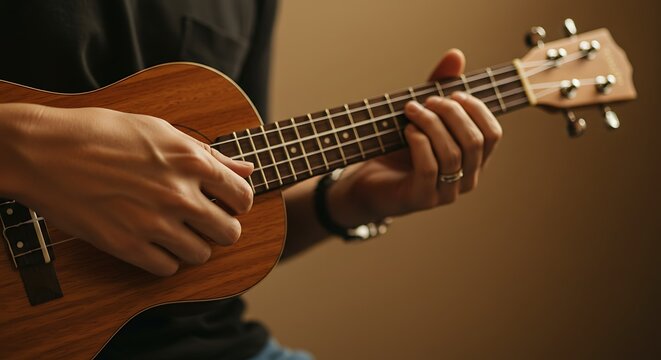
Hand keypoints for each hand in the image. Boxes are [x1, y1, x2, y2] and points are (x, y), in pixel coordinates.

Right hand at [0, 103, 252, 275]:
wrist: (44, 151)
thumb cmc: (99, 132)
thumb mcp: (160, 131)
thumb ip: (209, 154)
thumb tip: (246, 168)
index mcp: (191, 162)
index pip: (243, 197)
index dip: (238, 202)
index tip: (226, 202)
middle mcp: (180, 195)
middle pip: (230, 233)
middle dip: (220, 228)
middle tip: (204, 222)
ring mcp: (154, 223)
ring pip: (201, 255)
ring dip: (193, 245)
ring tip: (176, 231)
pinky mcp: (127, 246)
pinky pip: (167, 269)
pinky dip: (164, 259)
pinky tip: (153, 243)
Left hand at [327, 49, 502, 226]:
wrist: (367, 182)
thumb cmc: (398, 149)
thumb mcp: (422, 115)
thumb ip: (439, 88)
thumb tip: (456, 55)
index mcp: (473, 160)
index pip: (493, 134)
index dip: (476, 109)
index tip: (451, 93)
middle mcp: (466, 179)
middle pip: (475, 141)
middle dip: (451, 114)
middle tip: (426, 100)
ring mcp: (445, 192)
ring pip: (452, 154)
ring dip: (431, 124)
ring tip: (411, 110)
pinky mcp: (422, 199)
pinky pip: (429, 168)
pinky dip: (419, 143)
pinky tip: (407, 131)